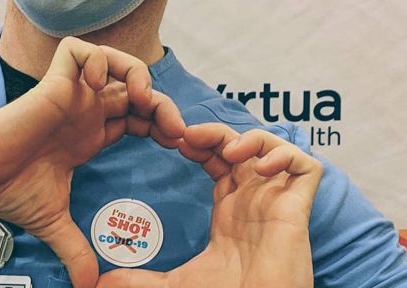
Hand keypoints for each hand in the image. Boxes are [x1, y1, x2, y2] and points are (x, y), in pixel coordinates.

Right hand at [0, 37, 185, 287]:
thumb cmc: (6, 187)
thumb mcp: (53, 221)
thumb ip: (75, 249)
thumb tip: (86, 287)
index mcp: (89, 134)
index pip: (137, 117)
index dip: (160, 126)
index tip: (176, 147)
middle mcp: (84, 109)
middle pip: (135, 90)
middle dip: (160, 104)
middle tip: (174, 131)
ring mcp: (71, 92)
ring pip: (115, 62)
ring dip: (137, 75)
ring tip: (144, 101)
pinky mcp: (54, 80)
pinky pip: (81, 51)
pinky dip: (99, 59)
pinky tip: (101, 85)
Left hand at [97, 125, 323, 287]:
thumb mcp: (175, 285)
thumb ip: (141, 280)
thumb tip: (101, 282)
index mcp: (231, 210)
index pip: (218, 160)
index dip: (199, 144)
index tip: (174, 141)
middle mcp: (255, 200)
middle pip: (241, 146)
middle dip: (216, 133)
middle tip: (188, 135)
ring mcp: (278, 201)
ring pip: (274, 147)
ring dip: (250, 137)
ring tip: (228, 150)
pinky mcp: (299, 209)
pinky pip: (305, 167)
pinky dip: (284, 155)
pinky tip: (259, 168)